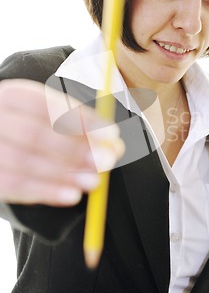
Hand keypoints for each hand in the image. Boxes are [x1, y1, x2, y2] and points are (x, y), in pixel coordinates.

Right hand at [0, 79, 124, 206]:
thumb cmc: (29, 127)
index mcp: (12, 97)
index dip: (80, 119)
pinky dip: (46, 192)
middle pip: (33, 134)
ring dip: (65, 174)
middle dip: (75, 149)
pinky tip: (72, 195)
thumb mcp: (48, 116)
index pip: (46, 104)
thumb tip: (113, 143)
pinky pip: (14, 186)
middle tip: (107, 160)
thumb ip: (77, 125)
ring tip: (94, 181)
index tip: (111, 132)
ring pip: (23, 162)